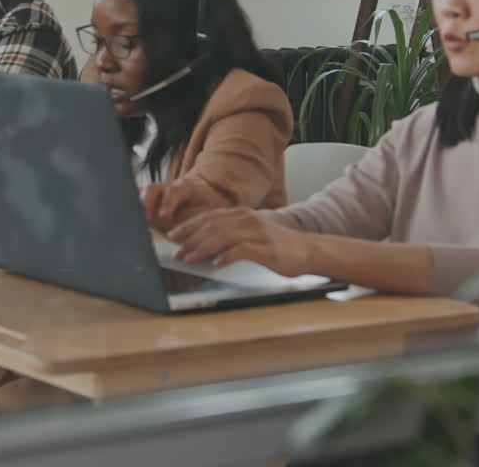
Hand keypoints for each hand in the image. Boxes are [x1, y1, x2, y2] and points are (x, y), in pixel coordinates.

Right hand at [142, 176, 230, 232]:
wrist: (209, 201)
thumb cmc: (210, 207)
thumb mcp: (209, 211)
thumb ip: (194, 217)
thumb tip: (181, 227)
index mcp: (188, 187)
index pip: (174, 191)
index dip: (168, 203)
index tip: (164, 216)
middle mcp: (170, 187)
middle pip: (153, 188)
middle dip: (148, 202)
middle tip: (148, 219)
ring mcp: (160, 193)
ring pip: (144, 192)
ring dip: (140, 205)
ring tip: (139, 220)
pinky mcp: (153, 200)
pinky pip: (140, 198)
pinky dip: (135, 204)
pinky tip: (131, 216)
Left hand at [166, 207, 311, 275]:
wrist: (307, 250)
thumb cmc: (274, 245)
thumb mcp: (249, 232)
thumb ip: (229, 233)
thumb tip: (201, 243)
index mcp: (241, 214)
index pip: (208, 216)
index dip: (188, 226)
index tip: (172, 236)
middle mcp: (247, 220)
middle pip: (212, 225)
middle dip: (191, 239)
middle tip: (177, 252)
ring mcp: (257, 233)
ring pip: (223, 236)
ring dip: (202, 248)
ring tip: (190, 258)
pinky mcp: (267, 249)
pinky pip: (242, 250)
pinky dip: (227, 256)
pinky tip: (216, 264)